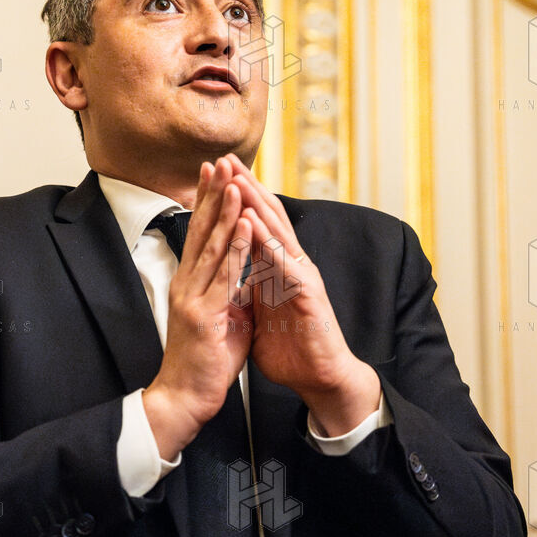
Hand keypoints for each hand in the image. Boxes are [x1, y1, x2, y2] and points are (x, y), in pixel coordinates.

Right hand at [143, 157, 255, 459]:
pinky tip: (246, 224)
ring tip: (235, 182)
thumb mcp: (221, 319)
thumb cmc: (204, 363)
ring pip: (213, 246)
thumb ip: (229, 294)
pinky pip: (225, 274)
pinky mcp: (206, 315)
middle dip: (210, 195)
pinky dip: (238, 246)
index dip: (206, 204)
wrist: (184, 399)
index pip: (199, 235)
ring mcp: (194, 298)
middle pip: (200, 231)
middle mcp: (187, 284)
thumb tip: (243, 277)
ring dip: (225, 212)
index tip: (214, 175)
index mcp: (190, 284)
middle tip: (217, 161)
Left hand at [225, 155, 380, 436]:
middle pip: (268, 217)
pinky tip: (254, 223)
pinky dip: (269, 240)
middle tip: (225, 159)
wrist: (320, 378)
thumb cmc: (292, 348)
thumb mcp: (261, 312)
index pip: (255, 225)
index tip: (216, 176)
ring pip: (277, 232)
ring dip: (257, 204)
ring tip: (237, 178)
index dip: (237, 200)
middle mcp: (291, 264)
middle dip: (246, 187)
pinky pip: (285, 262)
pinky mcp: (308, 293)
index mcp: (277, 268)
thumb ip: (249, 291)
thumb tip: (231, 280)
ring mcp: (302, 276)